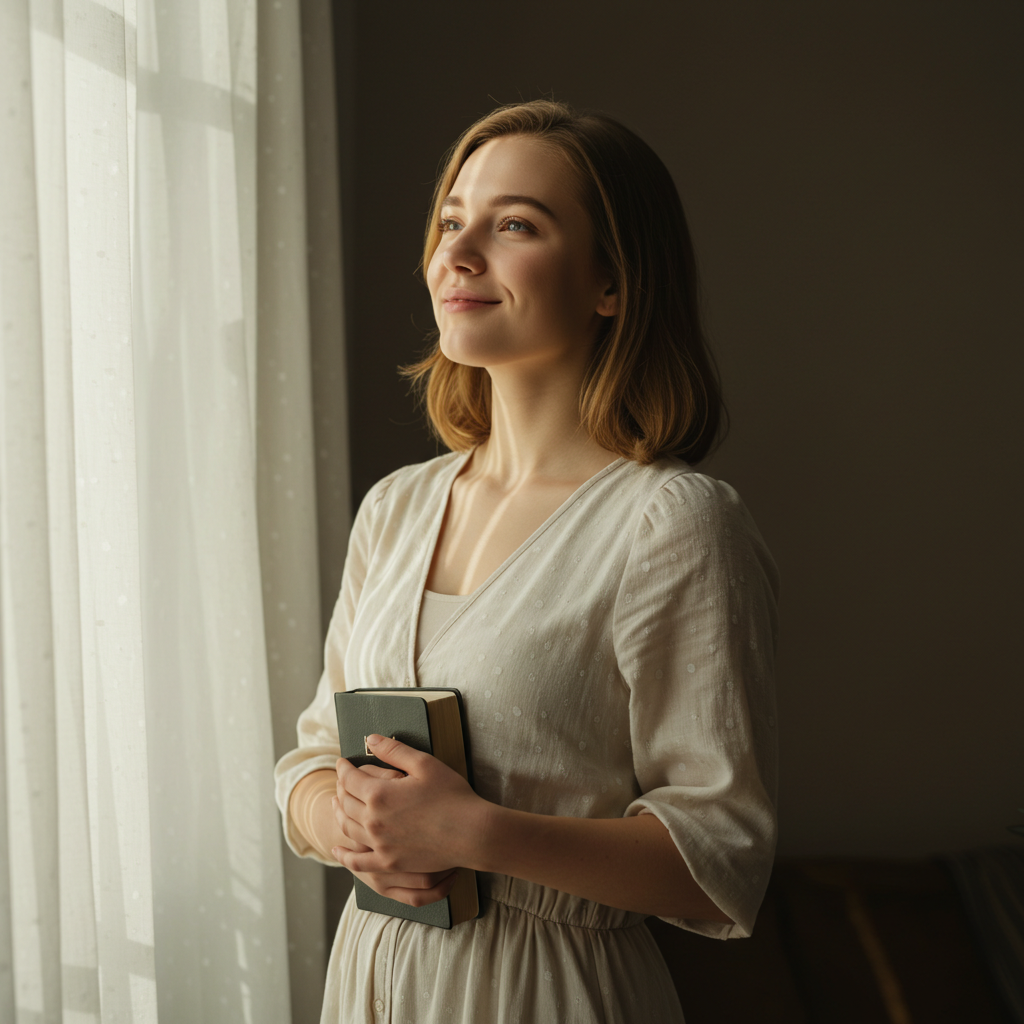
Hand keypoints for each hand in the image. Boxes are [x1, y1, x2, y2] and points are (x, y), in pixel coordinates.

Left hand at [331, 735, 483, 894]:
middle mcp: (373, 821)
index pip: (350, 779)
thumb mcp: (424, 764)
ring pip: (348, 828)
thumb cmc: (452, 795)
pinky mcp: (389, 862)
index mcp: (379, 794)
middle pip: (345, 803)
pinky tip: (338, 851)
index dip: (343, 768)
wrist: (471, 833)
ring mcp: (379, 844)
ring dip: (338, 814)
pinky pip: (359, 862)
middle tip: (341, 781)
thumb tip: (370, 739)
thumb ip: (394, 750)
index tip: (342, 762)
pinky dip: (345, 856)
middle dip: (340, 788)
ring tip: (337, 805)